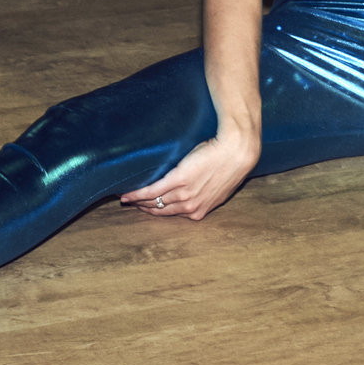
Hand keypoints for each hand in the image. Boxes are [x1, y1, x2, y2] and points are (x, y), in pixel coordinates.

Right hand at [122, 131, 259, 219]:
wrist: (237, 150)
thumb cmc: (230, 163)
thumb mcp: (217, 184)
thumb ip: (203, 191)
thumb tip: (194, 188)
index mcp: (200, 210)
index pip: (171, 214)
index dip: (156, 211)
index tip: (145, 208)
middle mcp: (191, 207)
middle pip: (159, 210)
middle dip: (143, 208)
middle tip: (130, 203)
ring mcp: (184, 195)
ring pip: (153, 202)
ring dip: (137, 201)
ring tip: (125, 198)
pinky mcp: (178, 180)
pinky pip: (151, 191)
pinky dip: (136, 194)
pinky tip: (126, 194)